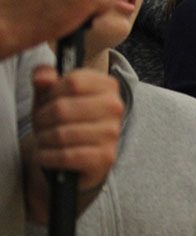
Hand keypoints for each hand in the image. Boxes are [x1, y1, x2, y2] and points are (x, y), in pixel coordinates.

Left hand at [30, 65, 122, 192]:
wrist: (75, 158)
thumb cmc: (62, 120)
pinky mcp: (106, 157)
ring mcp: (113, 133)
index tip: (48, 102)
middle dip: (42, 119)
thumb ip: (45, 78)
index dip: (51, 93)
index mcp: (108, 85)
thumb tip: (41, 77)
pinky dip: (47, 157)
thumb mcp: (50, 95)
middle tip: (41, 125)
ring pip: (61, 134)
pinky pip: (66, 156)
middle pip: (63, 108)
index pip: (73, 82)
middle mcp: (116, 107)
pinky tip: (46, 155)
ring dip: (43, 140)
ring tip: (43, 140)